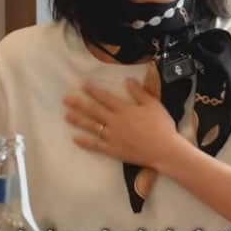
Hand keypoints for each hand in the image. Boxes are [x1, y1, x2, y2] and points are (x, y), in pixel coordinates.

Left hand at [63, 78, 186, 166]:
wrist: (164, 150)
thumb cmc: (161, 126)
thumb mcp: (153, 104)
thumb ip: (139, 92)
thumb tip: (128, 80)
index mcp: (124, 109)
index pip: (105, 97)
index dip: (93, 90)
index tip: (82, 85)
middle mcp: (115, 121)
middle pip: (94, 111)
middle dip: (79, 104)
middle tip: (66, 99)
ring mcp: (112, 137)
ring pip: (92, 126)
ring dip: (78, 121)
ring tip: (66, 116)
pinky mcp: (113, 150)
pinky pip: (96, 146)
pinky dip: (86, 142)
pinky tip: (76, 139)